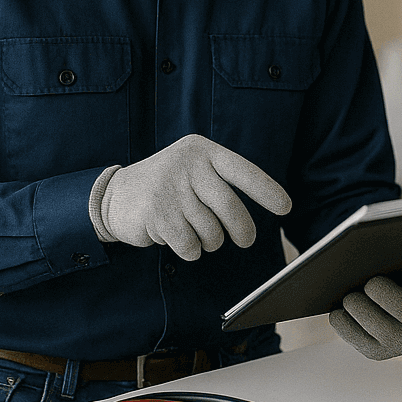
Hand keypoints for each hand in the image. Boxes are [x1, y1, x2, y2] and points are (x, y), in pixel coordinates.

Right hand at [89, 134, 290, 260]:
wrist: (116, 194)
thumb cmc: (168, 186)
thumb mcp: (193, 170)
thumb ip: (221, 184)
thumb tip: (254, 219)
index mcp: (203, 151)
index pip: (243, 171)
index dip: (266, 191)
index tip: (286, 208)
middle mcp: (188, 165)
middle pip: (230, 208)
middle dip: (243, 231)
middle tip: (246, 240)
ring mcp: (170, 187)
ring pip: (211, 231)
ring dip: (208, 241)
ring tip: (194, 230)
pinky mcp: (157, 212)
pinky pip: (190, 245)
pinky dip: (189, 249)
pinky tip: (176, 236)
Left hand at [330, 264, 401, 360]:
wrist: (392, 306)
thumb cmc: (400, 277)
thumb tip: (375, 253)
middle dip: (384, 294)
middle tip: (371, 284)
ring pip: (378, 327)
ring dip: (360, 308)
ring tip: (351, 298)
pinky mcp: (377, 352)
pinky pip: (356, 337)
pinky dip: (344, 323)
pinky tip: (340, 312)